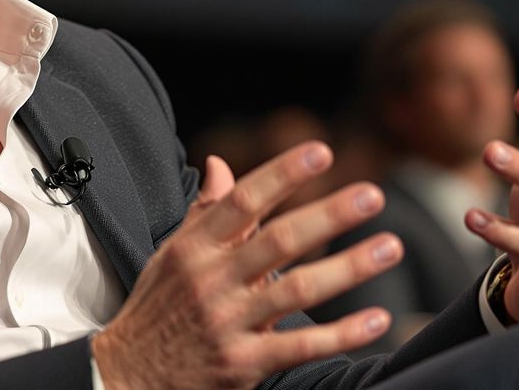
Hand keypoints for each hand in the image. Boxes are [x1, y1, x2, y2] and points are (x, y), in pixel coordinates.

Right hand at [93, 143, 403, 389]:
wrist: (128, 374)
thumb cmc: (158, 307)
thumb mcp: (172, 253)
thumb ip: (204, 211)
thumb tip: (221, 164)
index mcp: (194, 247)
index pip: (243, 201)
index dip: (282, 173)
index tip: (322, 151)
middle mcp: (212, 281)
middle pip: (278, 241)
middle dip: (328, 215)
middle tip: (372, 194)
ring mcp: (228, 323)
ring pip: (297, 290)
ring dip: (348, 267)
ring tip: (390, 246)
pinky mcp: (242, 364)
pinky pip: (299, 347)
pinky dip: (341, 334)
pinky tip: (377, 320)